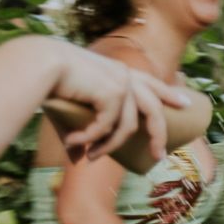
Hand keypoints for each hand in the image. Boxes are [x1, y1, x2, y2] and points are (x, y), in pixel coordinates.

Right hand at [35, 38, 194, 164]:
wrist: (38, 63)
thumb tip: (79, 160)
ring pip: (127, 126)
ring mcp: (122, 83)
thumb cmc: (50, 83)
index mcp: (120, 72)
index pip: (152, 84)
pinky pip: (107, 126)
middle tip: (159, 156)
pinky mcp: (113, 92)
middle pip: (154, 111)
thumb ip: (79, 135)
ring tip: (93, 157)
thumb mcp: (71, 110)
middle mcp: (126, 75)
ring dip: (108, 146)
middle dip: (158, 135)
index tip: (185, 104)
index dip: (169, 94)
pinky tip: (74, 142)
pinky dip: (90, 137)